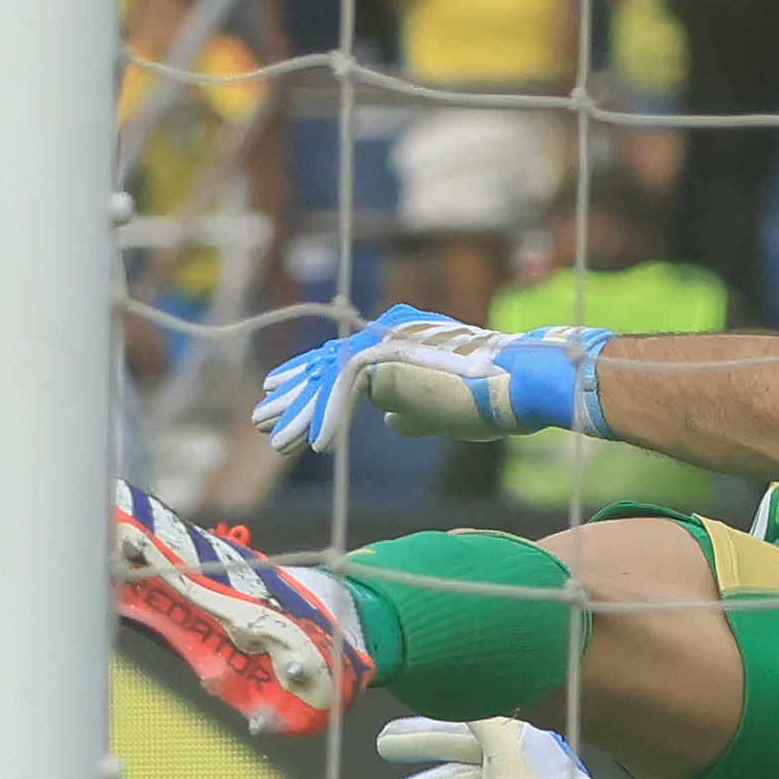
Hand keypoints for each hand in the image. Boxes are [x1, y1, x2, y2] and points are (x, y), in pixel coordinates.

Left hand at [247, 301, 608, 452]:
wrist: (517, 386)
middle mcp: (388, 331)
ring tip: (272, 435)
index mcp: (401, 338)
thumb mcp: (442, 411)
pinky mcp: (383, 362)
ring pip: (326, 379)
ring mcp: (383, 343)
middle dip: (293, 395)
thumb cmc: (491, 400)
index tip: (286, 399)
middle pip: (327, 364)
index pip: (346, 359)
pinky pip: (340, 393)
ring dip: (298, 411)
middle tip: (262, 417)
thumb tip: (389, 420)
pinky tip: (313, 447)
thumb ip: (411, 411)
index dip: (314, 383)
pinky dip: (325, 421)